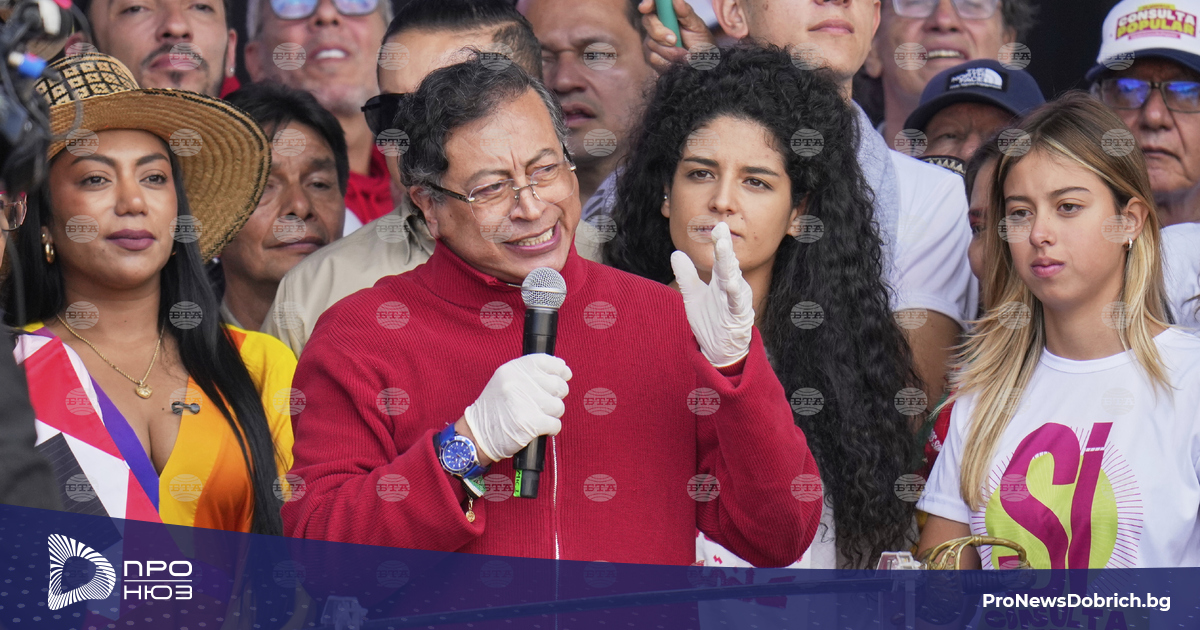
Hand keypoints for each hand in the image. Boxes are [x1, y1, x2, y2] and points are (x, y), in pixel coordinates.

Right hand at [461, 354, 571, 463]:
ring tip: (538, 417)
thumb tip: (561, 367)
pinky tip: (540, 428)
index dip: (559, 368)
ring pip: (558, 406)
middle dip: (556, 396)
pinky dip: (551, 429)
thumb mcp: (504, 382)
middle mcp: (518, 383)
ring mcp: (525, 403)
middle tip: (544, 403)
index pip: (545, 362)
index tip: (565, 374)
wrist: (477, 435)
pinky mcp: (531, 423)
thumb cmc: (494, 410)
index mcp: (512, 370)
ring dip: (552, 414)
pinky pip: (556, 424)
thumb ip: (529, 374)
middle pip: (557, 385)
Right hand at [638, 0, 716, 74]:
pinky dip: (668, 60)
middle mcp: (657, 25)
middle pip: (647, 21)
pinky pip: (654, 58)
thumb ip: (685, 12)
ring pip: (650, 42)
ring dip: (669, 50)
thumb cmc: (700, 41)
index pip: (653, 4)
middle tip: (674, 39)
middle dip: (659, 32)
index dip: (648, 4)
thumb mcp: (696, 25)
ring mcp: (653, 41)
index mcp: (668, 13)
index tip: (646, 7)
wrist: (702, 63)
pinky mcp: (652, 57)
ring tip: (683, 52)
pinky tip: (677, 60)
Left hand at [671, 222, 753, 366]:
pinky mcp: (738, 317)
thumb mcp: (693, 296)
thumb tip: (676, 253)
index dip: (718, 242)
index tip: (717, 225)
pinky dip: (735, 295)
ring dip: (729, 265)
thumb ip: (686, 275)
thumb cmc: (711, 321)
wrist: (721, 350)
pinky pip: (737, 305)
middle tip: (721, 228)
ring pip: (734, 281)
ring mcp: (736, 302)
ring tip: (725, 250)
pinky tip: (733, 284)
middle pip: (727, 265)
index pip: (719, 259)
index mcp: (721, 281)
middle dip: (724, 247)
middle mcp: (731, 288)